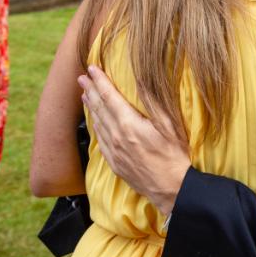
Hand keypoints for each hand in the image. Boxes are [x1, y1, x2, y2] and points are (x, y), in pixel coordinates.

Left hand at [79, 65, 190, 215]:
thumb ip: (153, 101)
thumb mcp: (169, 124)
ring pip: (98, 125)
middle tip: (81, 78)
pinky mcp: (116, 164)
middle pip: (100, 109)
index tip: (92, 68)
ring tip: (85, 95)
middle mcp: (117, 136)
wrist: (172, 188)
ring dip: (91, 108)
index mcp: (129, 124)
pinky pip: (101, 142)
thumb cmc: (174, 154)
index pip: (109, 97)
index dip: (100, 81)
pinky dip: (96, 128)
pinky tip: (95, 123)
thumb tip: (140, 80)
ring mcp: (115, 152)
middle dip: (90, 91)